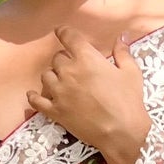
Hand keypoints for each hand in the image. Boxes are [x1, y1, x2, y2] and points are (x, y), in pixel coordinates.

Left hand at [26, 30, 150, 163]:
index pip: (68, 37)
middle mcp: (69, 72)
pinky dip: (33, 96)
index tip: (61, 31)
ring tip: (60, 81)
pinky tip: (33, 95)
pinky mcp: (55, 110)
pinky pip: (37, 100)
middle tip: (73, 67)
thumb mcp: (131, 73)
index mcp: (87, 58)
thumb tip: (121, 37)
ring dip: (52, 75)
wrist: (121, 132)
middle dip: (64, 60)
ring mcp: (59, 92)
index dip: (63, 32)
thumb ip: (123, 53)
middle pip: (57, 58)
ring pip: (46, 76)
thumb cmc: (128, 101)